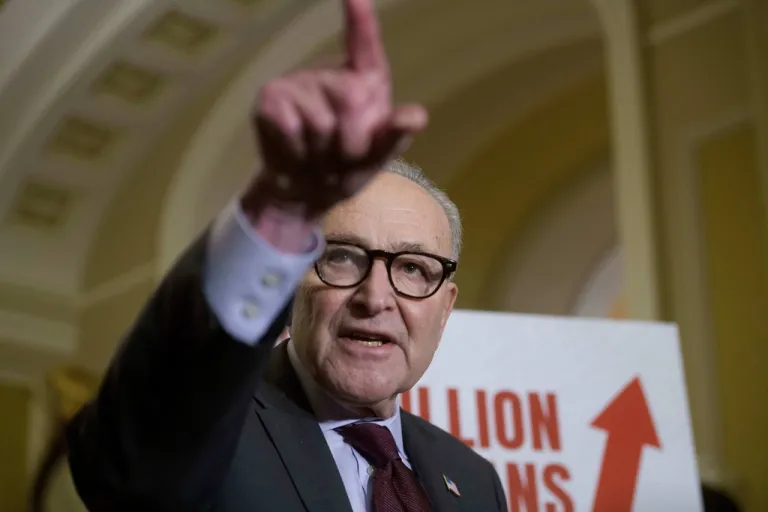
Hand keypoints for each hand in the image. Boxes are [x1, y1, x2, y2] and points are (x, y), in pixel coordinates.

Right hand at [245, 0, 427, 220]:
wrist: (305, 193)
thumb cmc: (348, 168)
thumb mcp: (378, 157)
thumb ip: (395, 136)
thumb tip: (416, 117)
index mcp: (364, 79)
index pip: (365, 44)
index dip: (361, 17)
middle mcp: (330, 72)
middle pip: (351, 101)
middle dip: (351, 145)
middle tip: (341, 160)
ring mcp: (296, 82)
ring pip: (321, 124)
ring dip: (323, 156)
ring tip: (318, 160)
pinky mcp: (270, 98)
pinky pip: (292, 130)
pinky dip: (298, 155)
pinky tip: (295, 155)